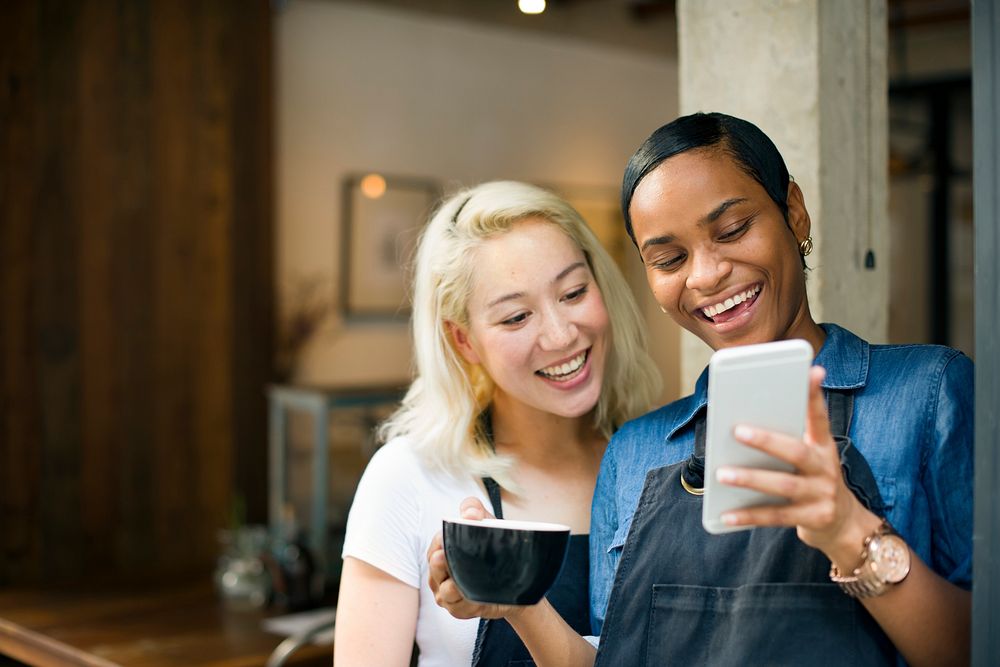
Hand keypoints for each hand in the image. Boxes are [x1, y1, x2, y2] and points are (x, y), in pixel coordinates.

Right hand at [427, 497, 524, 620]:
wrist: (515, 581)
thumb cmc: (493, 549)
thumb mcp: (487, 525)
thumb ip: (475, 511)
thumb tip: (469, 513)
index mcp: (443, 549)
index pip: (437, 543)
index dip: (441, 539)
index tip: (446, 535)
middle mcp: (440, 572)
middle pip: (435, 568)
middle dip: (438, 564)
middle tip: (441, 557)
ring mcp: (447, 592)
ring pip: (444, 590)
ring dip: (449, 587)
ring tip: (454, 583)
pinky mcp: (459, 609)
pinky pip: (457, 607)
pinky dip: (462, 604)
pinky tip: (468, 599)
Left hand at [715, 366, 877, 556]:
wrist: (844, 524)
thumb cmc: (815, 479)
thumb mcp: (811, 455)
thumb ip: (787, 437)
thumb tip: (744, 422)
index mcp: (823, 446)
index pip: (819, 417)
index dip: (815, 395)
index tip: (812, 371)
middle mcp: (826, 468)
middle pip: (796, 451)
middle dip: (766, 441)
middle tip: (737, 431)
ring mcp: (822, 495)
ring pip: (783, 485)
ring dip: (750, 479)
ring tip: (721, 474)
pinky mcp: (813, 518)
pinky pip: (775, 516)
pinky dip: (748, 515)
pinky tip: (726, 514)